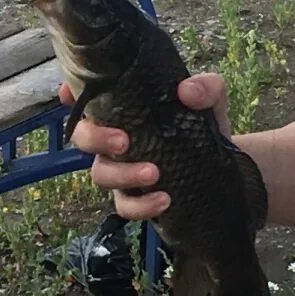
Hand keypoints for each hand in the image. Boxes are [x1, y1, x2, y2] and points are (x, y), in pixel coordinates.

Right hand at [59, 72, 231, 219]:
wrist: (225, 170)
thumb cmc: (203, 128)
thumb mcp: (212, 102)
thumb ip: (206, 89)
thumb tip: (187, 91)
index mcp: (125, 110)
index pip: (89, 98)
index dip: (72, 94)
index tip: (68, 93)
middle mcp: (115, 139)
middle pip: (83, 137)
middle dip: (96, 138)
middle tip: (124, 141)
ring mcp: (121, 171)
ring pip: (100, 174)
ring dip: (123, 174)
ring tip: (155, 173)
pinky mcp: (135, 199)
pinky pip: (125, 207)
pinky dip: (141, 205)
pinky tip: (164, 199)